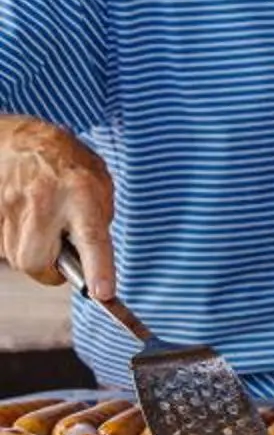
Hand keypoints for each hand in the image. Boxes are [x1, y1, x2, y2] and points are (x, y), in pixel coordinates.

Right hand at [0, 119, 115, 298]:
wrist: (23, 143)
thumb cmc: (68, 165)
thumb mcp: (99, 186)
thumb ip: (97, 222)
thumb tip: (93, 261)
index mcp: (80, 194)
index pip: (90, 238)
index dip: (97, 268)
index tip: (102, 292)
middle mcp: (44, 203)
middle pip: (36, 262)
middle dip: (48, 268)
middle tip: (60, 252)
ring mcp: (12, 209)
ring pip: (18, 259)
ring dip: (33, 253)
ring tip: (44, 227)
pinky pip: (5, 247)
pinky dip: (17, 243)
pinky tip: (27, 221)